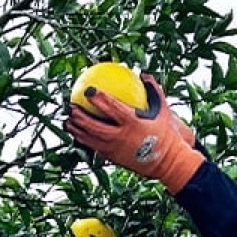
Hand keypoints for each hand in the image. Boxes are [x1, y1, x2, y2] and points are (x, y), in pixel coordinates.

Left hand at [66, 74, 204, 194]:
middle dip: (80, 116)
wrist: (168, 162)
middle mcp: (121, 137)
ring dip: (77, 130)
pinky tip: (79, 135)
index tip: (89, 90)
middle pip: (94, 126)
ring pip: (91, 139)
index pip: (111, 108)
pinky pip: (95, 148)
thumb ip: (153, 91)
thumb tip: (144, 73)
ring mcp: (115, 149)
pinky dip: (85, 141)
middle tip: (71, 106)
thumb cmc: (166, 134)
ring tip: (68, 121)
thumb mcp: (163, 111)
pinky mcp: (114, 158)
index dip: (98, 99)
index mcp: (132, 123)